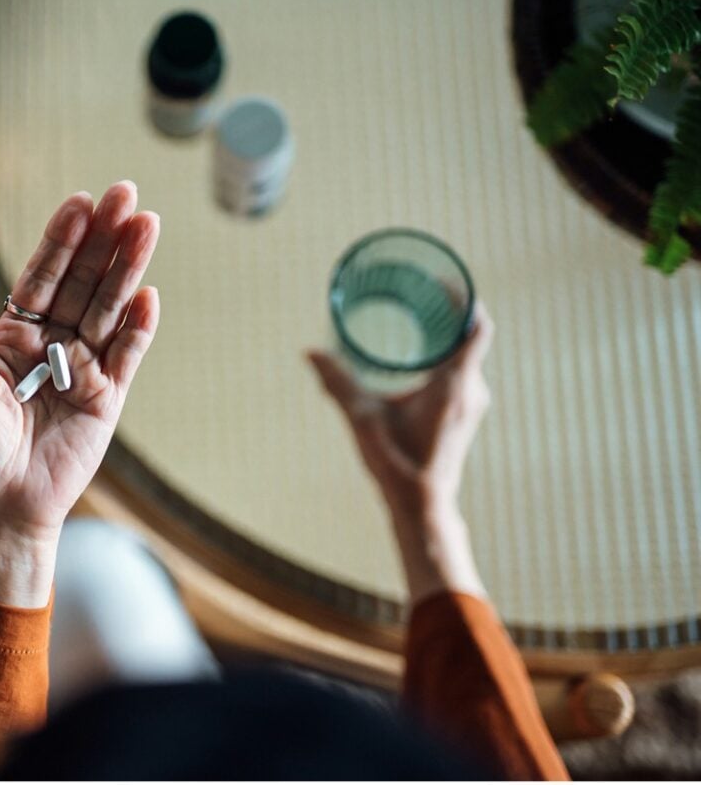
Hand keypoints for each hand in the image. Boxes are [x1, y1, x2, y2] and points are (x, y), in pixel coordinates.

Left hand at [0, 182, 159, 605]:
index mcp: (9, 339)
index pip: (40, 277)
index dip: (61, 240)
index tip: (80, 201)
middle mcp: (48, 347)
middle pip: (82, 281)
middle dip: (104, 239)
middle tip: (127, 194)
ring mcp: (80, 371)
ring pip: (108, 308)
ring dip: (128, 268)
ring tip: (147, 224)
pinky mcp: (106, 400)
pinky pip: (126, 357)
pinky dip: (138, 327)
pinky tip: (149, 294)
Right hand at [308, 304, 494, 600]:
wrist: (422, 505)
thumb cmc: (396, 463)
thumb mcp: (362, 419)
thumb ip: (337, 383)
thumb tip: (310, 352)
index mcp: (455, 384)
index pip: (476, 327)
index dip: (464, 298)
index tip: (441, 281)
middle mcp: (472, 390)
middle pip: (471, 335)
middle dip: (449, 310)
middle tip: (421, 291)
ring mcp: (472, 404)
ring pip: (467, 354)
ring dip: (448, 333)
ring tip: (419, 315)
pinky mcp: (464, 414)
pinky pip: (463, 371)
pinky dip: (446, 354)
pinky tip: (422, 353)